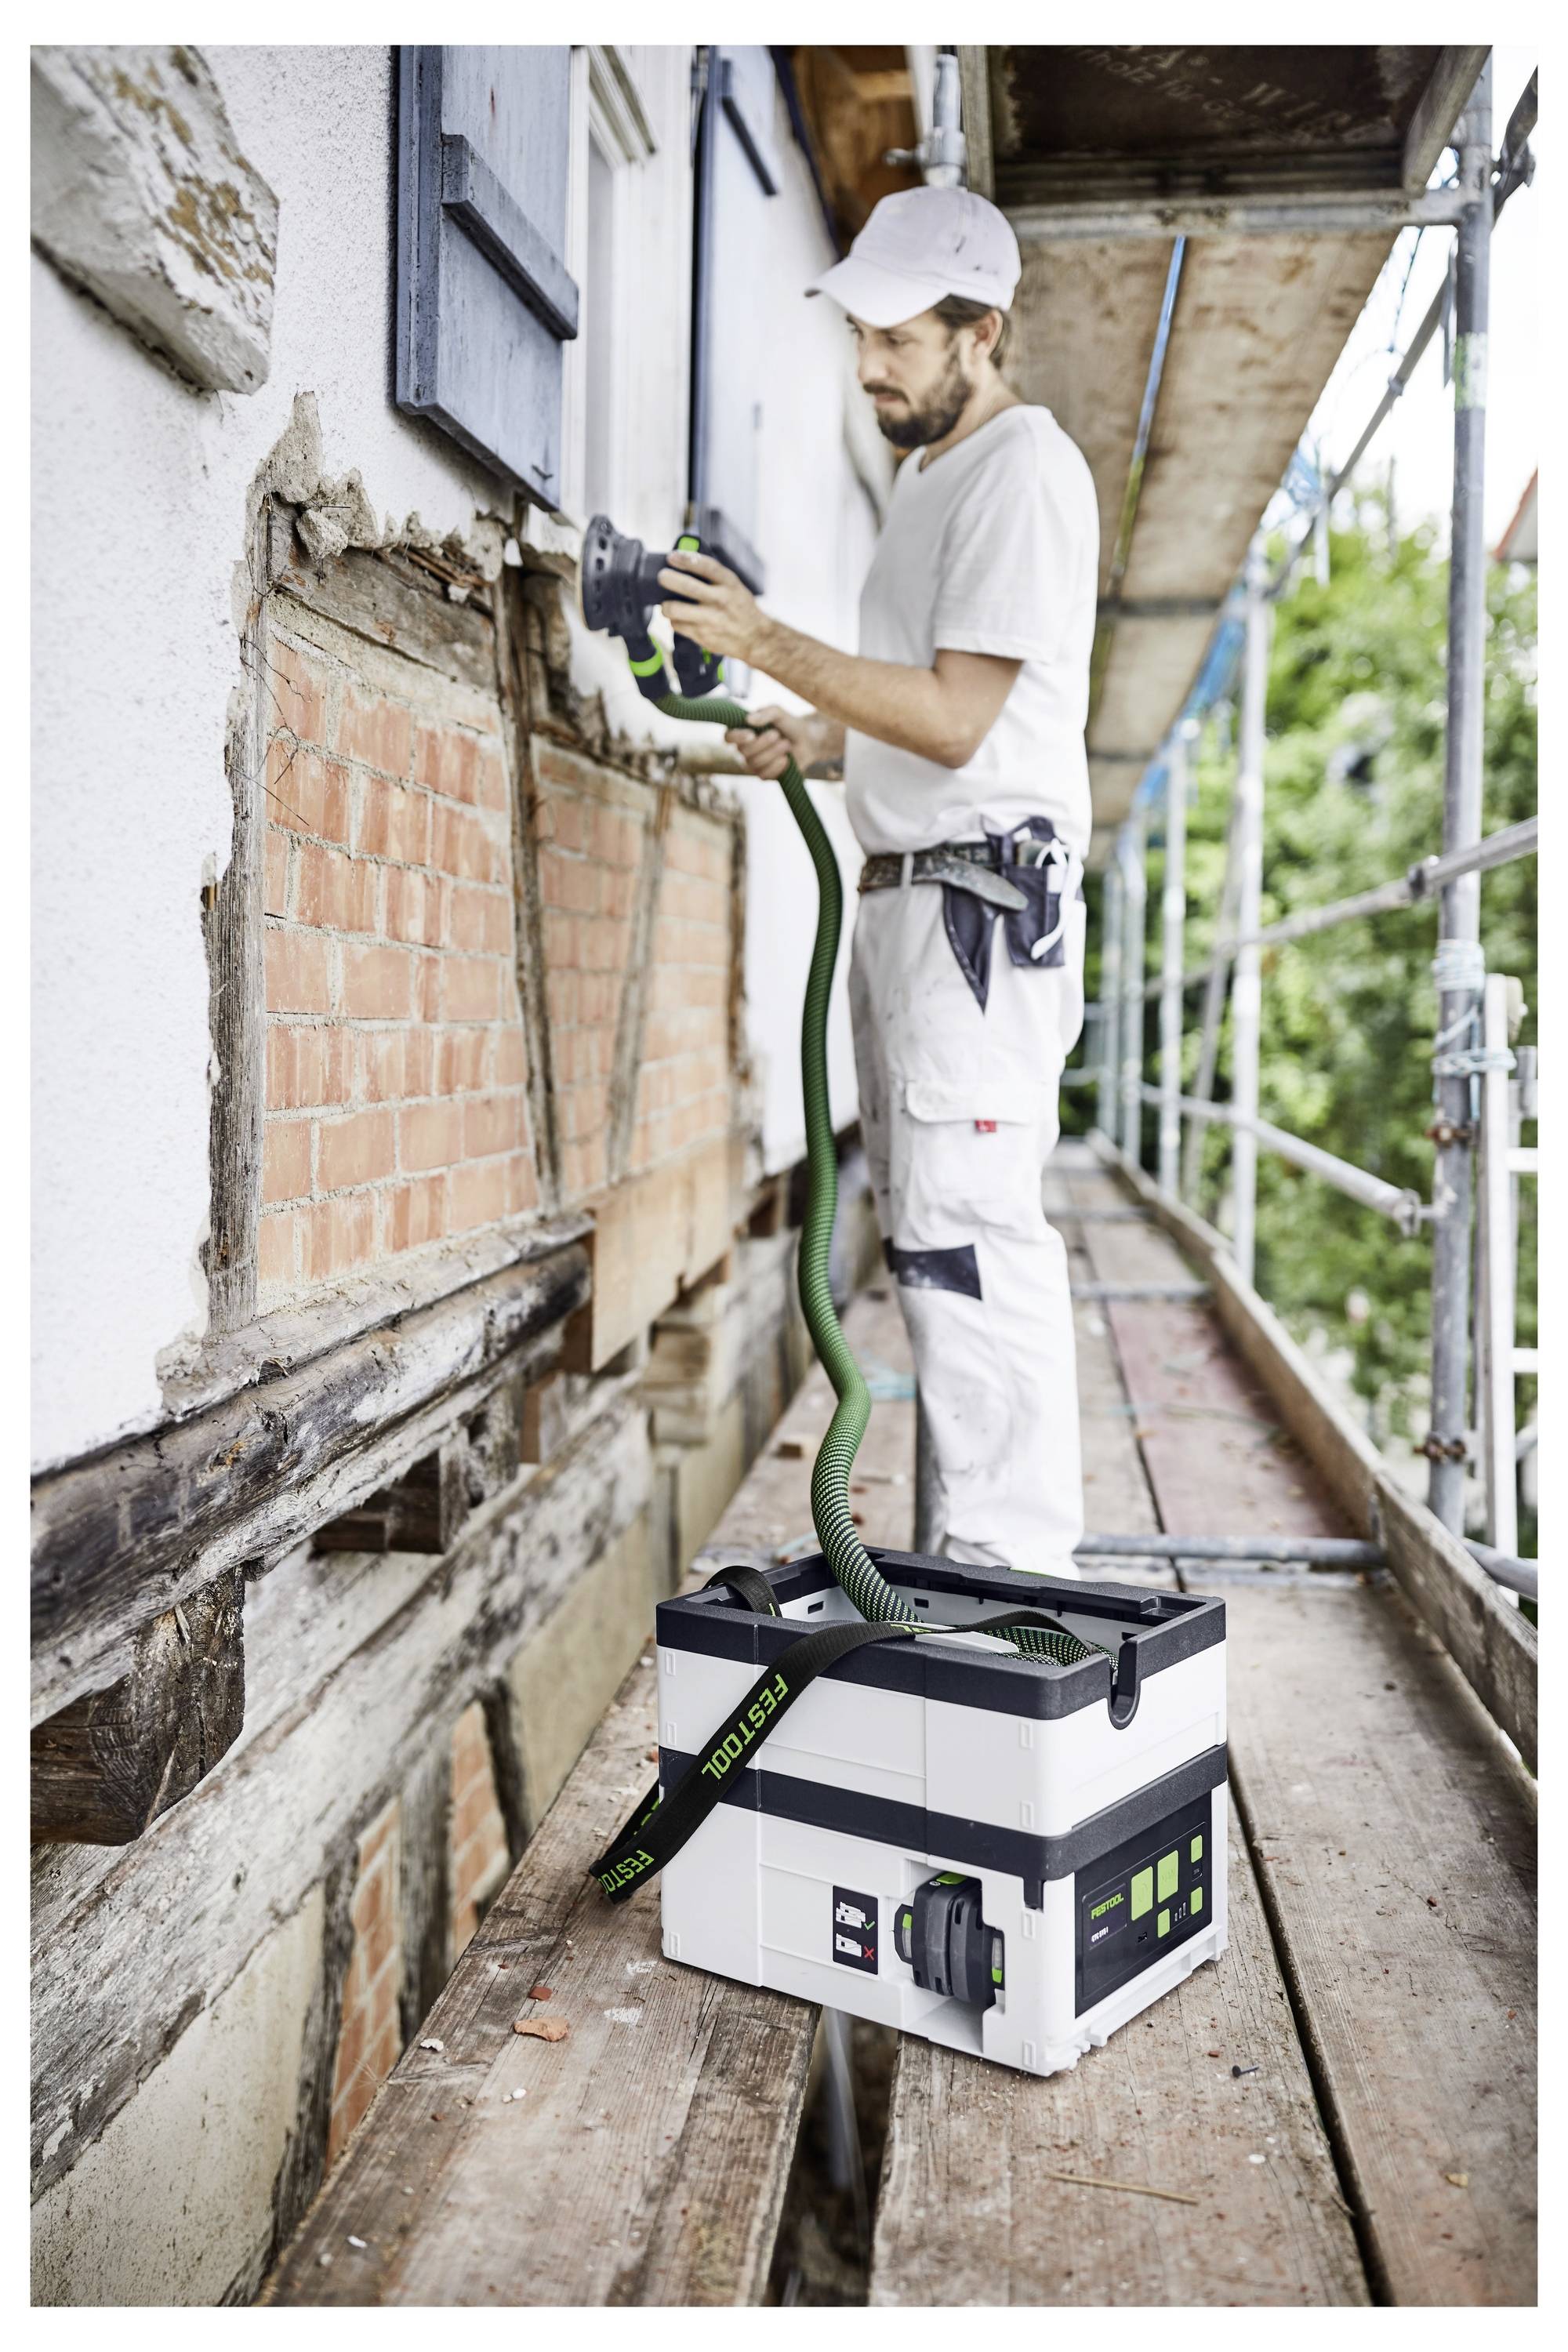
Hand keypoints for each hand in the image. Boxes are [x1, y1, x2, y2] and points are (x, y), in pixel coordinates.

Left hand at [657, 548, 768, 663]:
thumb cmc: (741, 608)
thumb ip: (714, 577)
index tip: (672, 557)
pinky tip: (679, 618)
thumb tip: (685, 564)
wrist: (755, 638)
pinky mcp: (703, 636)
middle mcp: (720, 600)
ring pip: (675, 609)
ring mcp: (711, 619)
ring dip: (666, 605)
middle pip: (686, 586)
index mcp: (729, 584)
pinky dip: (674, 620)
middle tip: (662, 577)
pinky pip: (677, 625)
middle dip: (668, 579)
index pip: (705, 566)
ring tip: (667, 604)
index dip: (686, 559)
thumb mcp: (735, 586)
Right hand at [724, 706, 829, 781]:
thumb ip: (765, 713)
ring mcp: (753, 763)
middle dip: (762, 743)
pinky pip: (763, 775)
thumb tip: (748, 720)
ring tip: (786, 744)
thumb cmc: (790, 724)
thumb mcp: (780, 713)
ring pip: (754, 763)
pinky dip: (777, 766)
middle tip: (777, 734)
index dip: (736, 738)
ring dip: (773, 753)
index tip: (751, 735)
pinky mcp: (764, 774)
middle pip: (744, 751)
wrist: (808, 741)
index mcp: (744, 731)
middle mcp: (745, 748)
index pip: (728, 737)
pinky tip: (786, 759)